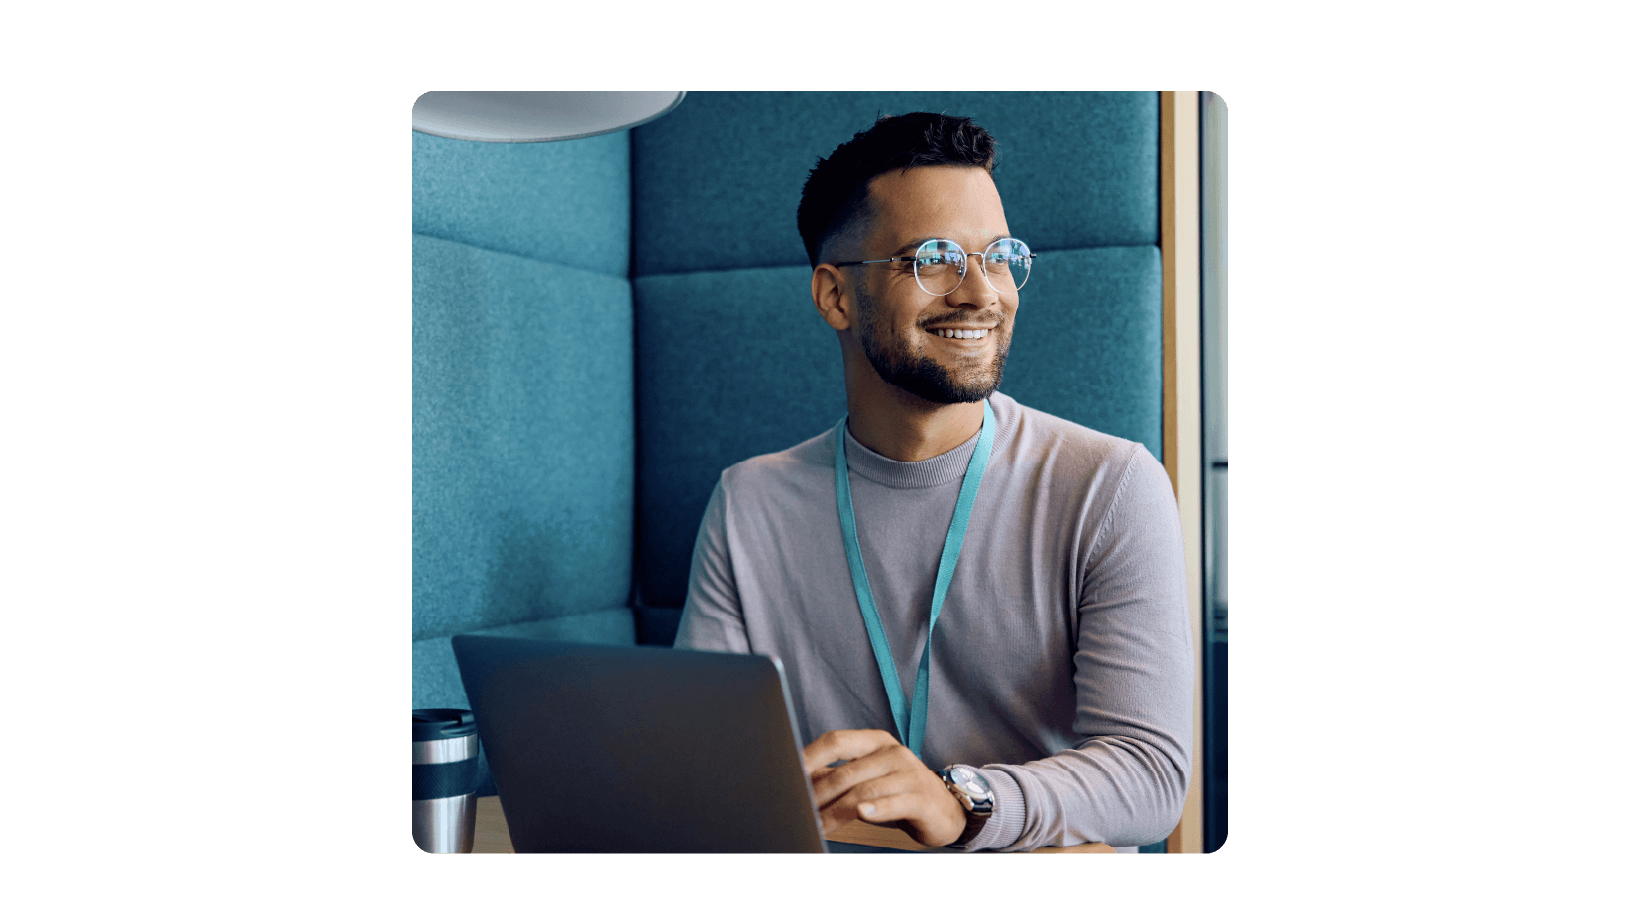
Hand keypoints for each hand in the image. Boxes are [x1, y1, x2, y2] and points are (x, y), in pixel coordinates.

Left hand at [802, 729, 965, 847]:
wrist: (944, 809)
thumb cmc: (897, 792)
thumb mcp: (866, 778)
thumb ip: (835, 776)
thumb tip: (796, 781)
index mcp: (874, 742)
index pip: (835, 742)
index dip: (809, 757)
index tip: (787, 774)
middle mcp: (892, 752)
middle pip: (846, 772)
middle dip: (817, 795)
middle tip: (798, 811)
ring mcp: (909, 773)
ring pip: (864, 791)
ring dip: (836, 811)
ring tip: (817, 825)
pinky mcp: (922, 798)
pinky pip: (894, 802)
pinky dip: (876, 808)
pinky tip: (862, 813)